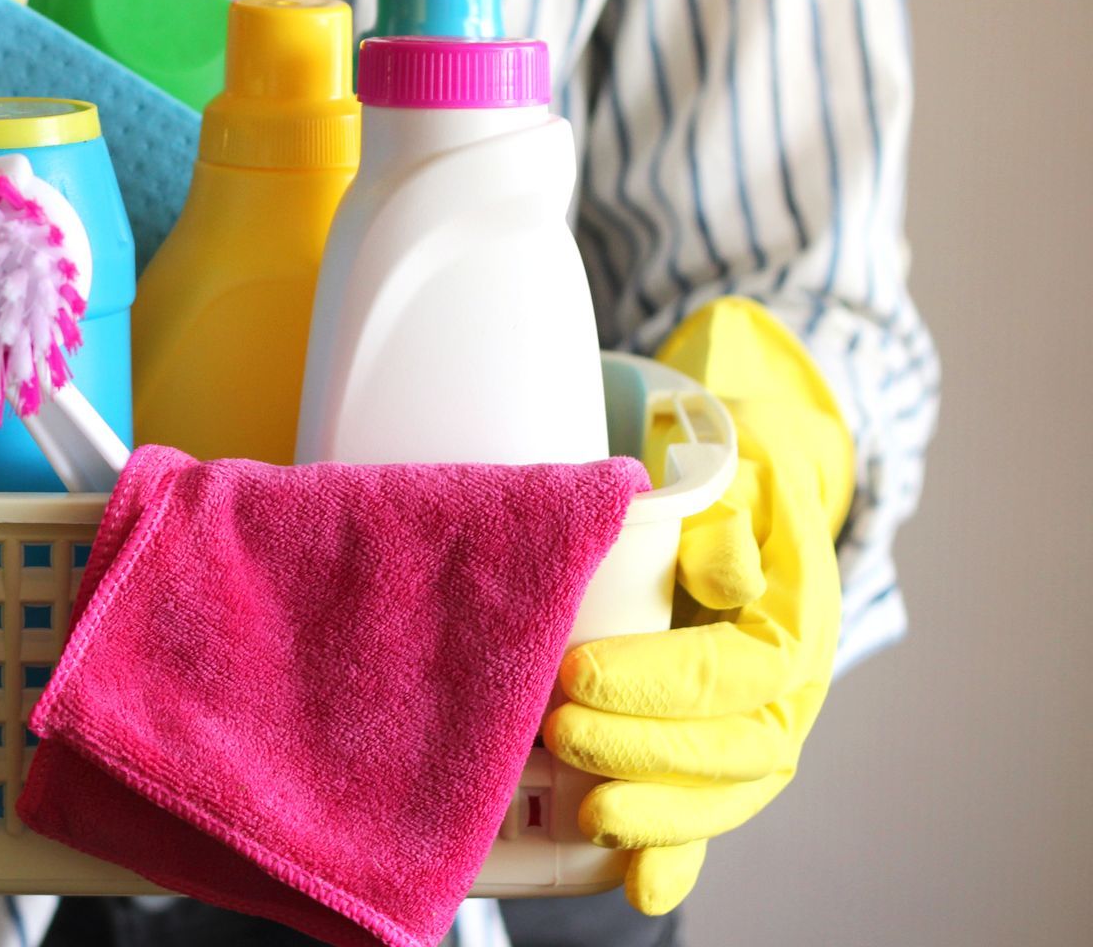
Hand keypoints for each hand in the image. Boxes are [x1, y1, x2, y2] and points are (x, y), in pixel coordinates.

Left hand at [543, 299, 854, 913]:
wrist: (757, 490)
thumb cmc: (734, 475)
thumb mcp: (741, 469)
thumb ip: (732, 516)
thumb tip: (724, 577)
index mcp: (797, 621)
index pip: (734, 670)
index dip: (657, 683)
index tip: (579, 673)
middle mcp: (789, 689)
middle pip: (731, 747)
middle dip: (644, 753)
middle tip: (559, 733)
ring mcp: (759, 727)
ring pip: (724, 793)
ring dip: (659, 815)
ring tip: (589, 814)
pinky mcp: (719, 750)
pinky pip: (708, 813)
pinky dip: (677, 855)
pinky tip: (640, 886)